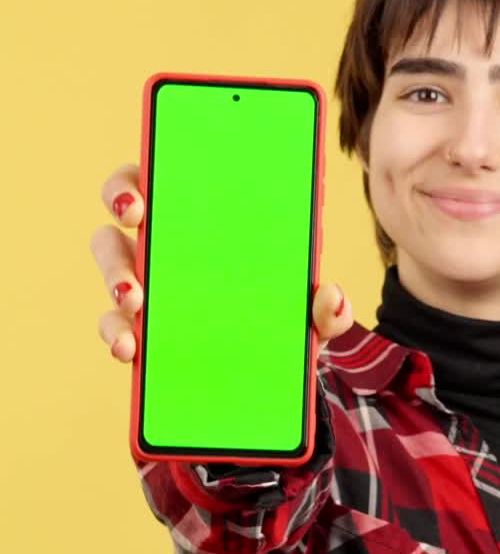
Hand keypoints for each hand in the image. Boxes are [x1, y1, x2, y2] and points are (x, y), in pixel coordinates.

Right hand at [91, 163, 352, 361]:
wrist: (269, 378)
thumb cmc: (279, 321)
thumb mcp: (306, 312)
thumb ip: (324, 307)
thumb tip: (333, 297)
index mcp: (204, 221)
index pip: (162, 177)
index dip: (145, 175)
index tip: (146, 188)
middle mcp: (164, 247)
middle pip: (124, 212)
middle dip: (123, 209)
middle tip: (137, 220)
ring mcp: (145, 289)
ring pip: (112, 269)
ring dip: (115, 277)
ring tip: (136, 300)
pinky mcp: (137, 333)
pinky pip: (114, 328)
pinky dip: (117, 336)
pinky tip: (130, 348)